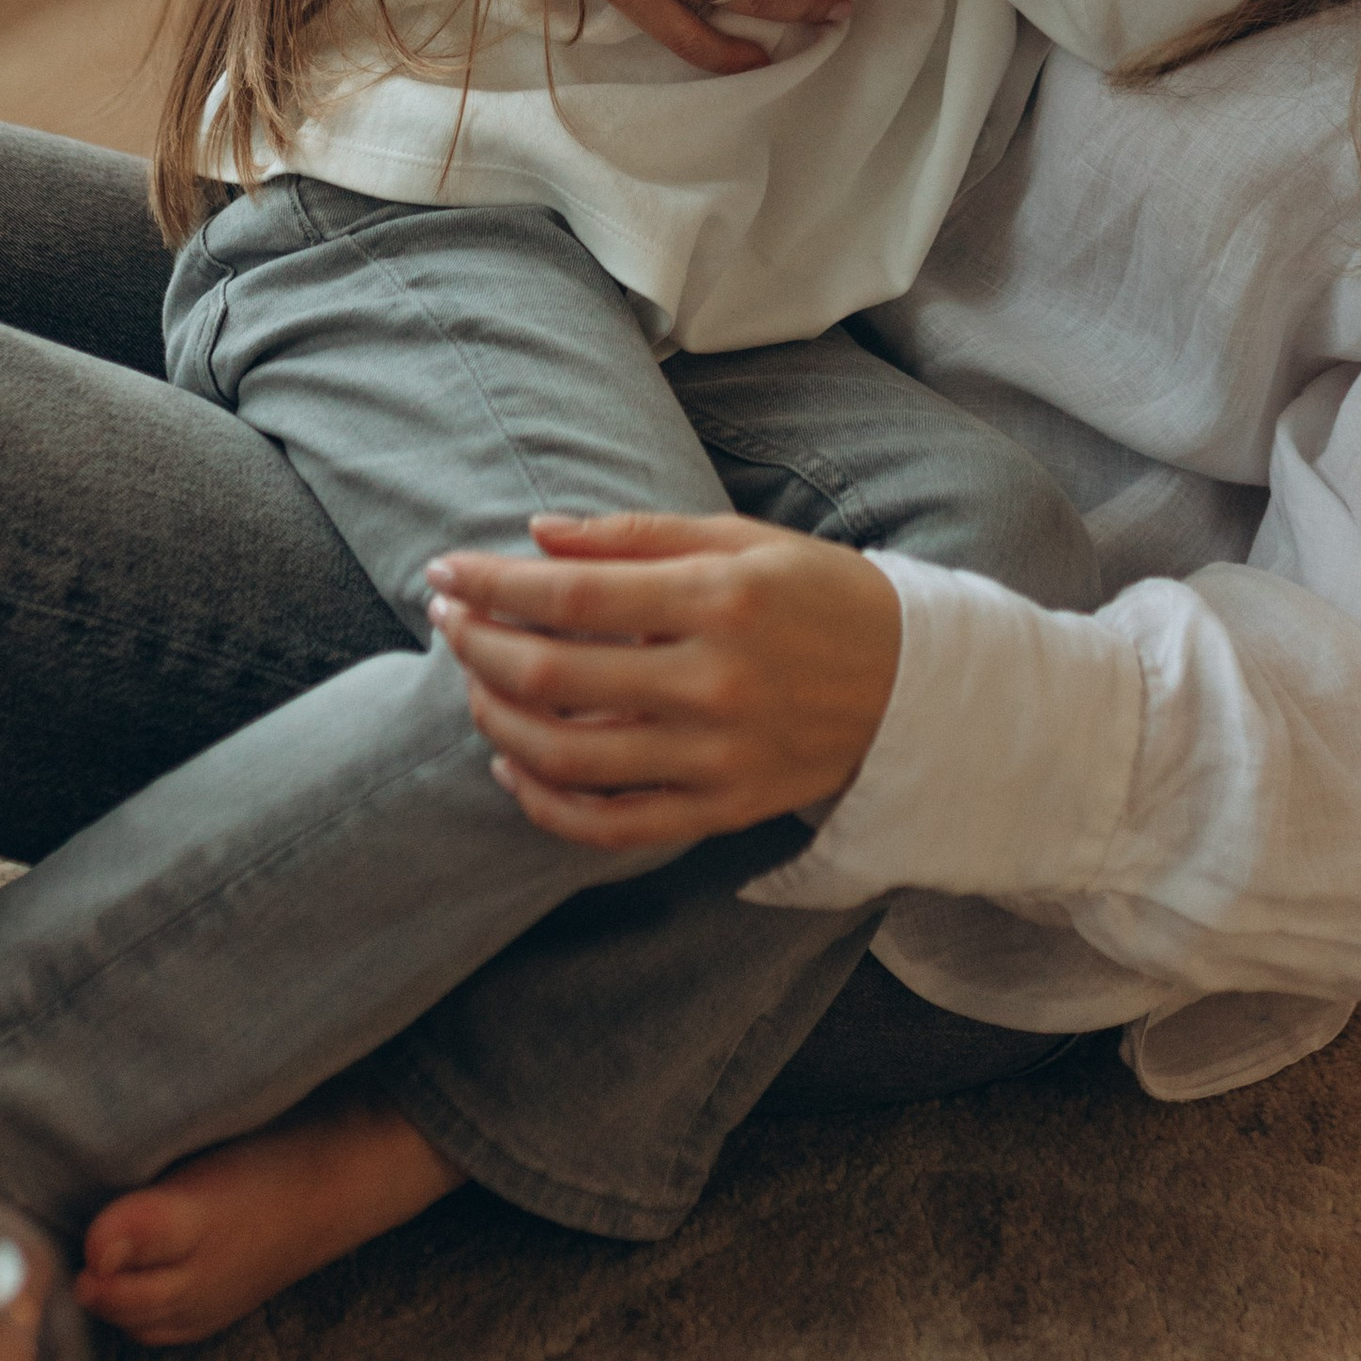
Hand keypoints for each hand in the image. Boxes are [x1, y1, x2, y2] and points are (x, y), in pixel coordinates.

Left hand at [428, 510, 901, 850]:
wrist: (915, 684)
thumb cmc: (820, 596)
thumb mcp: (740, 540)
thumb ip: (635, 536)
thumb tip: (537, 534)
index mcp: (719, 598)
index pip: (572, 594)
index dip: (493, 583)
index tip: (445, 572)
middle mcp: (714, 681)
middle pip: (554, 674)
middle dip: (479, 644)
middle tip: (449, 622)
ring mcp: (717, 755)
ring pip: (568, 756)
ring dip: (499, 721)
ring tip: (476, 687)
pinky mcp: (722, 810)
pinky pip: (612, 825)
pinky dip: (547, 806)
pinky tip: (516, 769)